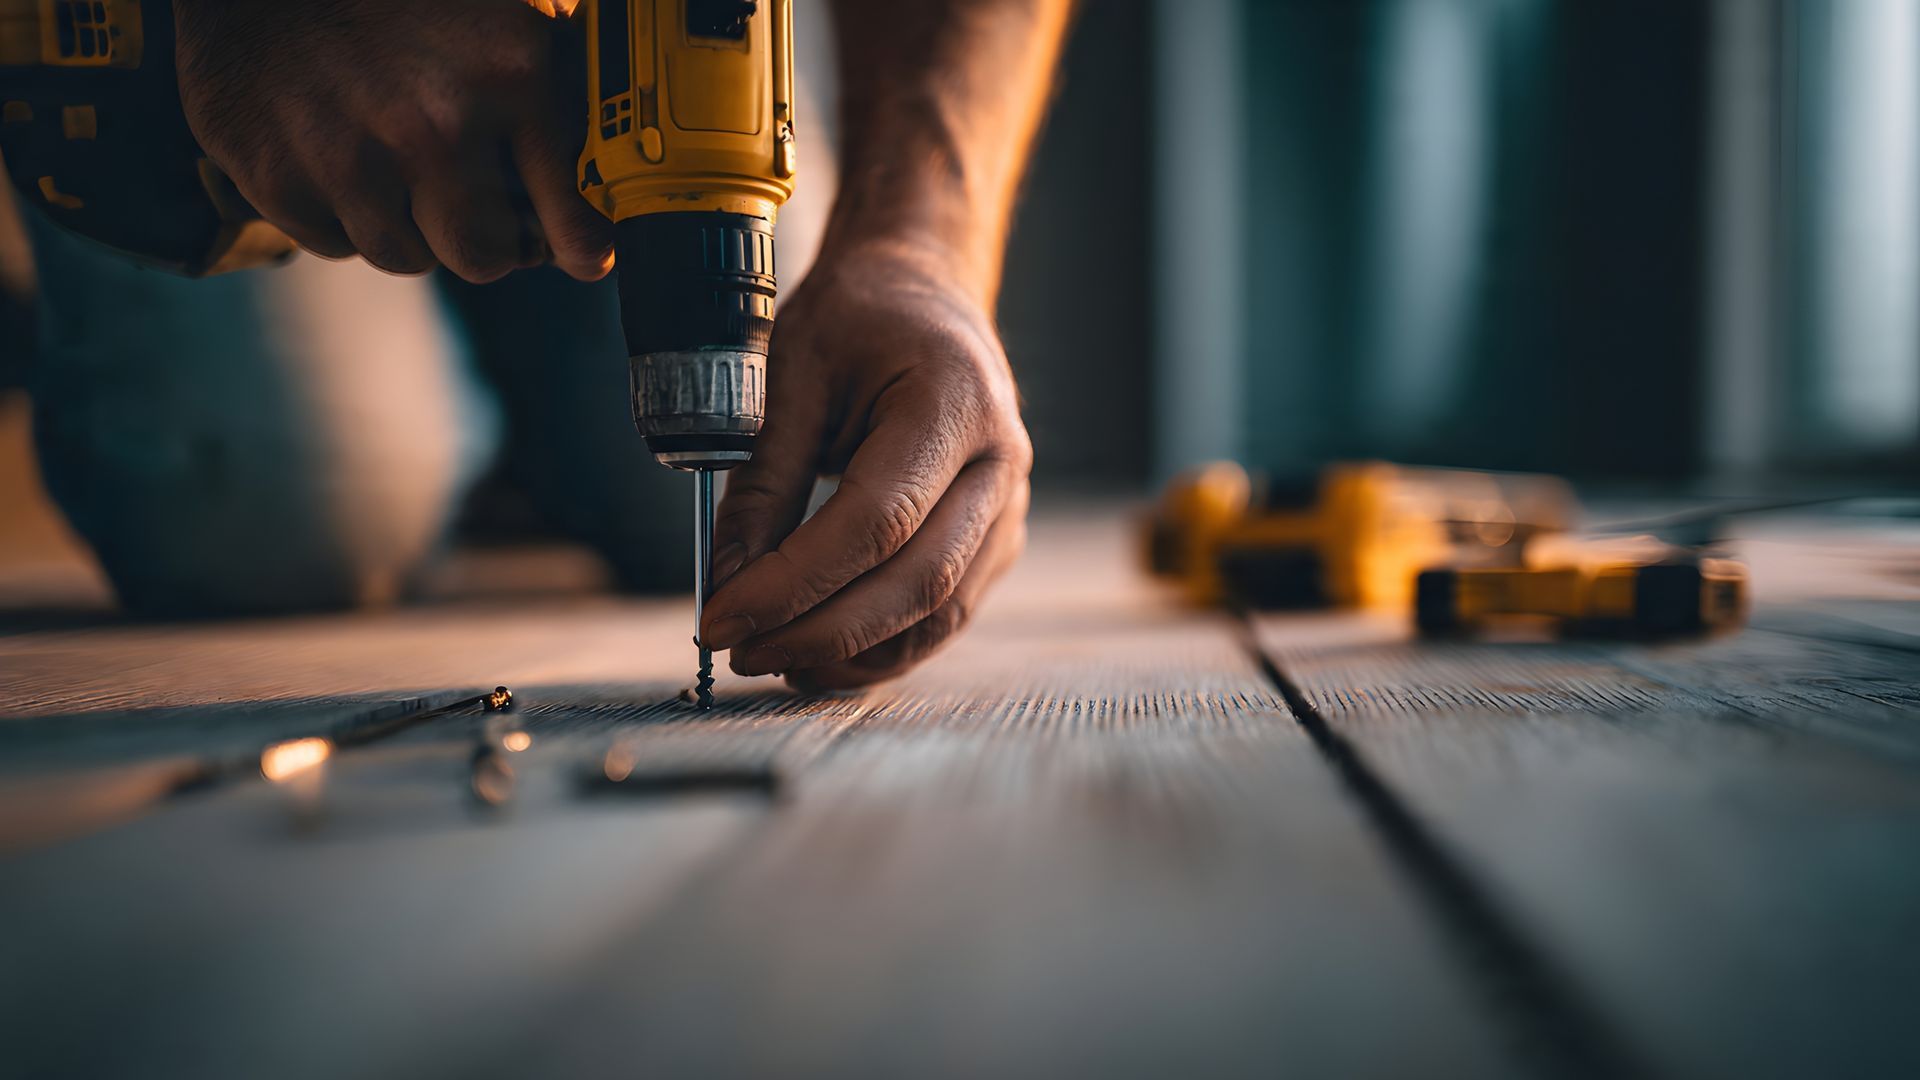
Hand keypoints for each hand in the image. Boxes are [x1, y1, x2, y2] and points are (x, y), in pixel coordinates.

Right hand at [173, 0, 609, 282]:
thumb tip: (601, 174)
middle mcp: (434, 124)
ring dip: (406, 227)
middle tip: (470, 212)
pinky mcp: (278, 177)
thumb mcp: (504, 3)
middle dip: (481, 243)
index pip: (568, 211)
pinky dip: (340, 214)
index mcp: (509, 74)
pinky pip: (335, 244)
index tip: (584, 257)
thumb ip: (560, 73)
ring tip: (389, 160)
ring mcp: (351, 155)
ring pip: (406, 257)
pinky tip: (332, 151)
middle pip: (482, 257)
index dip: (577, 243)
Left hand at [700, 239, 1032, 690]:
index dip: (795, 583)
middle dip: (819, 632)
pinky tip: (817, 654)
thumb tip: (728, 581)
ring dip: (852, 653)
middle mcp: (1001, 463)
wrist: (923, 293)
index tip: (721, 617)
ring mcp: (1008, 507)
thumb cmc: (858, 318)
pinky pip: (944, 614)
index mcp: (955, 403)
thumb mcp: (791, 372)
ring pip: (938, 615)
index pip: (876, 521)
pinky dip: (880, 646)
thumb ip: (764, 478)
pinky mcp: (995, 541)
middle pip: (916, 582)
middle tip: (739, 653)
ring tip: (771, 661)